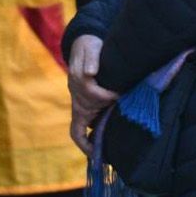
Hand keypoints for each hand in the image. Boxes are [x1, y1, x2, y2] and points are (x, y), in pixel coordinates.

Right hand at [67, 35, 118, 154]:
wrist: (83, 45)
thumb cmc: (88, 46)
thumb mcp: (90, 47)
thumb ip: (91, 58)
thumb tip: (91, 73)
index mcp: (77, 81)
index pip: (89, 93)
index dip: (103, 96)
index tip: (117, 96)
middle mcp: (77, 96)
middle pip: (87, 114)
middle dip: (100, 122)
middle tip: (119, 131)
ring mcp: (79, 103)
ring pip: (82, 126)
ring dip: (93, 137)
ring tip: (107, 151)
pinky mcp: (84, 108)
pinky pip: (79, 130)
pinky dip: (86, 141)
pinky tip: (98, 150)